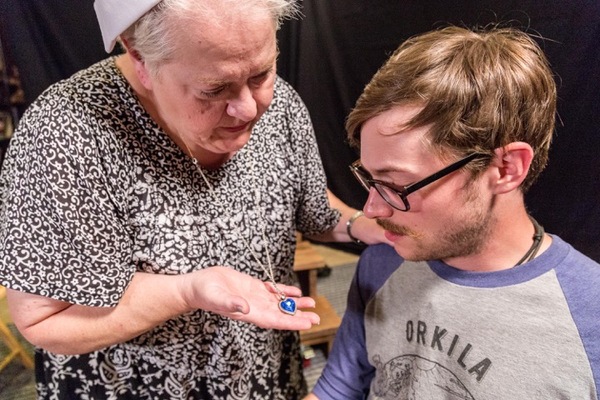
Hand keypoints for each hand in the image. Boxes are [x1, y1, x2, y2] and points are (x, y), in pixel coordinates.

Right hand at [180, 266, 320, 329]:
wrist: (197, 285)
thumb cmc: (204, 293)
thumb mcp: (216, 296)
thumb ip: (229, 303)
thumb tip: (244, 308)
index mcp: (249, 312)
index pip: (274, 320)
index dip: (291, 322)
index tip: (306, 324)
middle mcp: (255, 307)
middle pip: (281, 313)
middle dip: (299, 315)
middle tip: (317, 317)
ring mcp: (255, 297)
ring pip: (280, 302)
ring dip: (295, 303)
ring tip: (312, 303)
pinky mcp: (253, 286)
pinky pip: (272, 290)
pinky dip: (284, 290)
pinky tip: (295, 290)